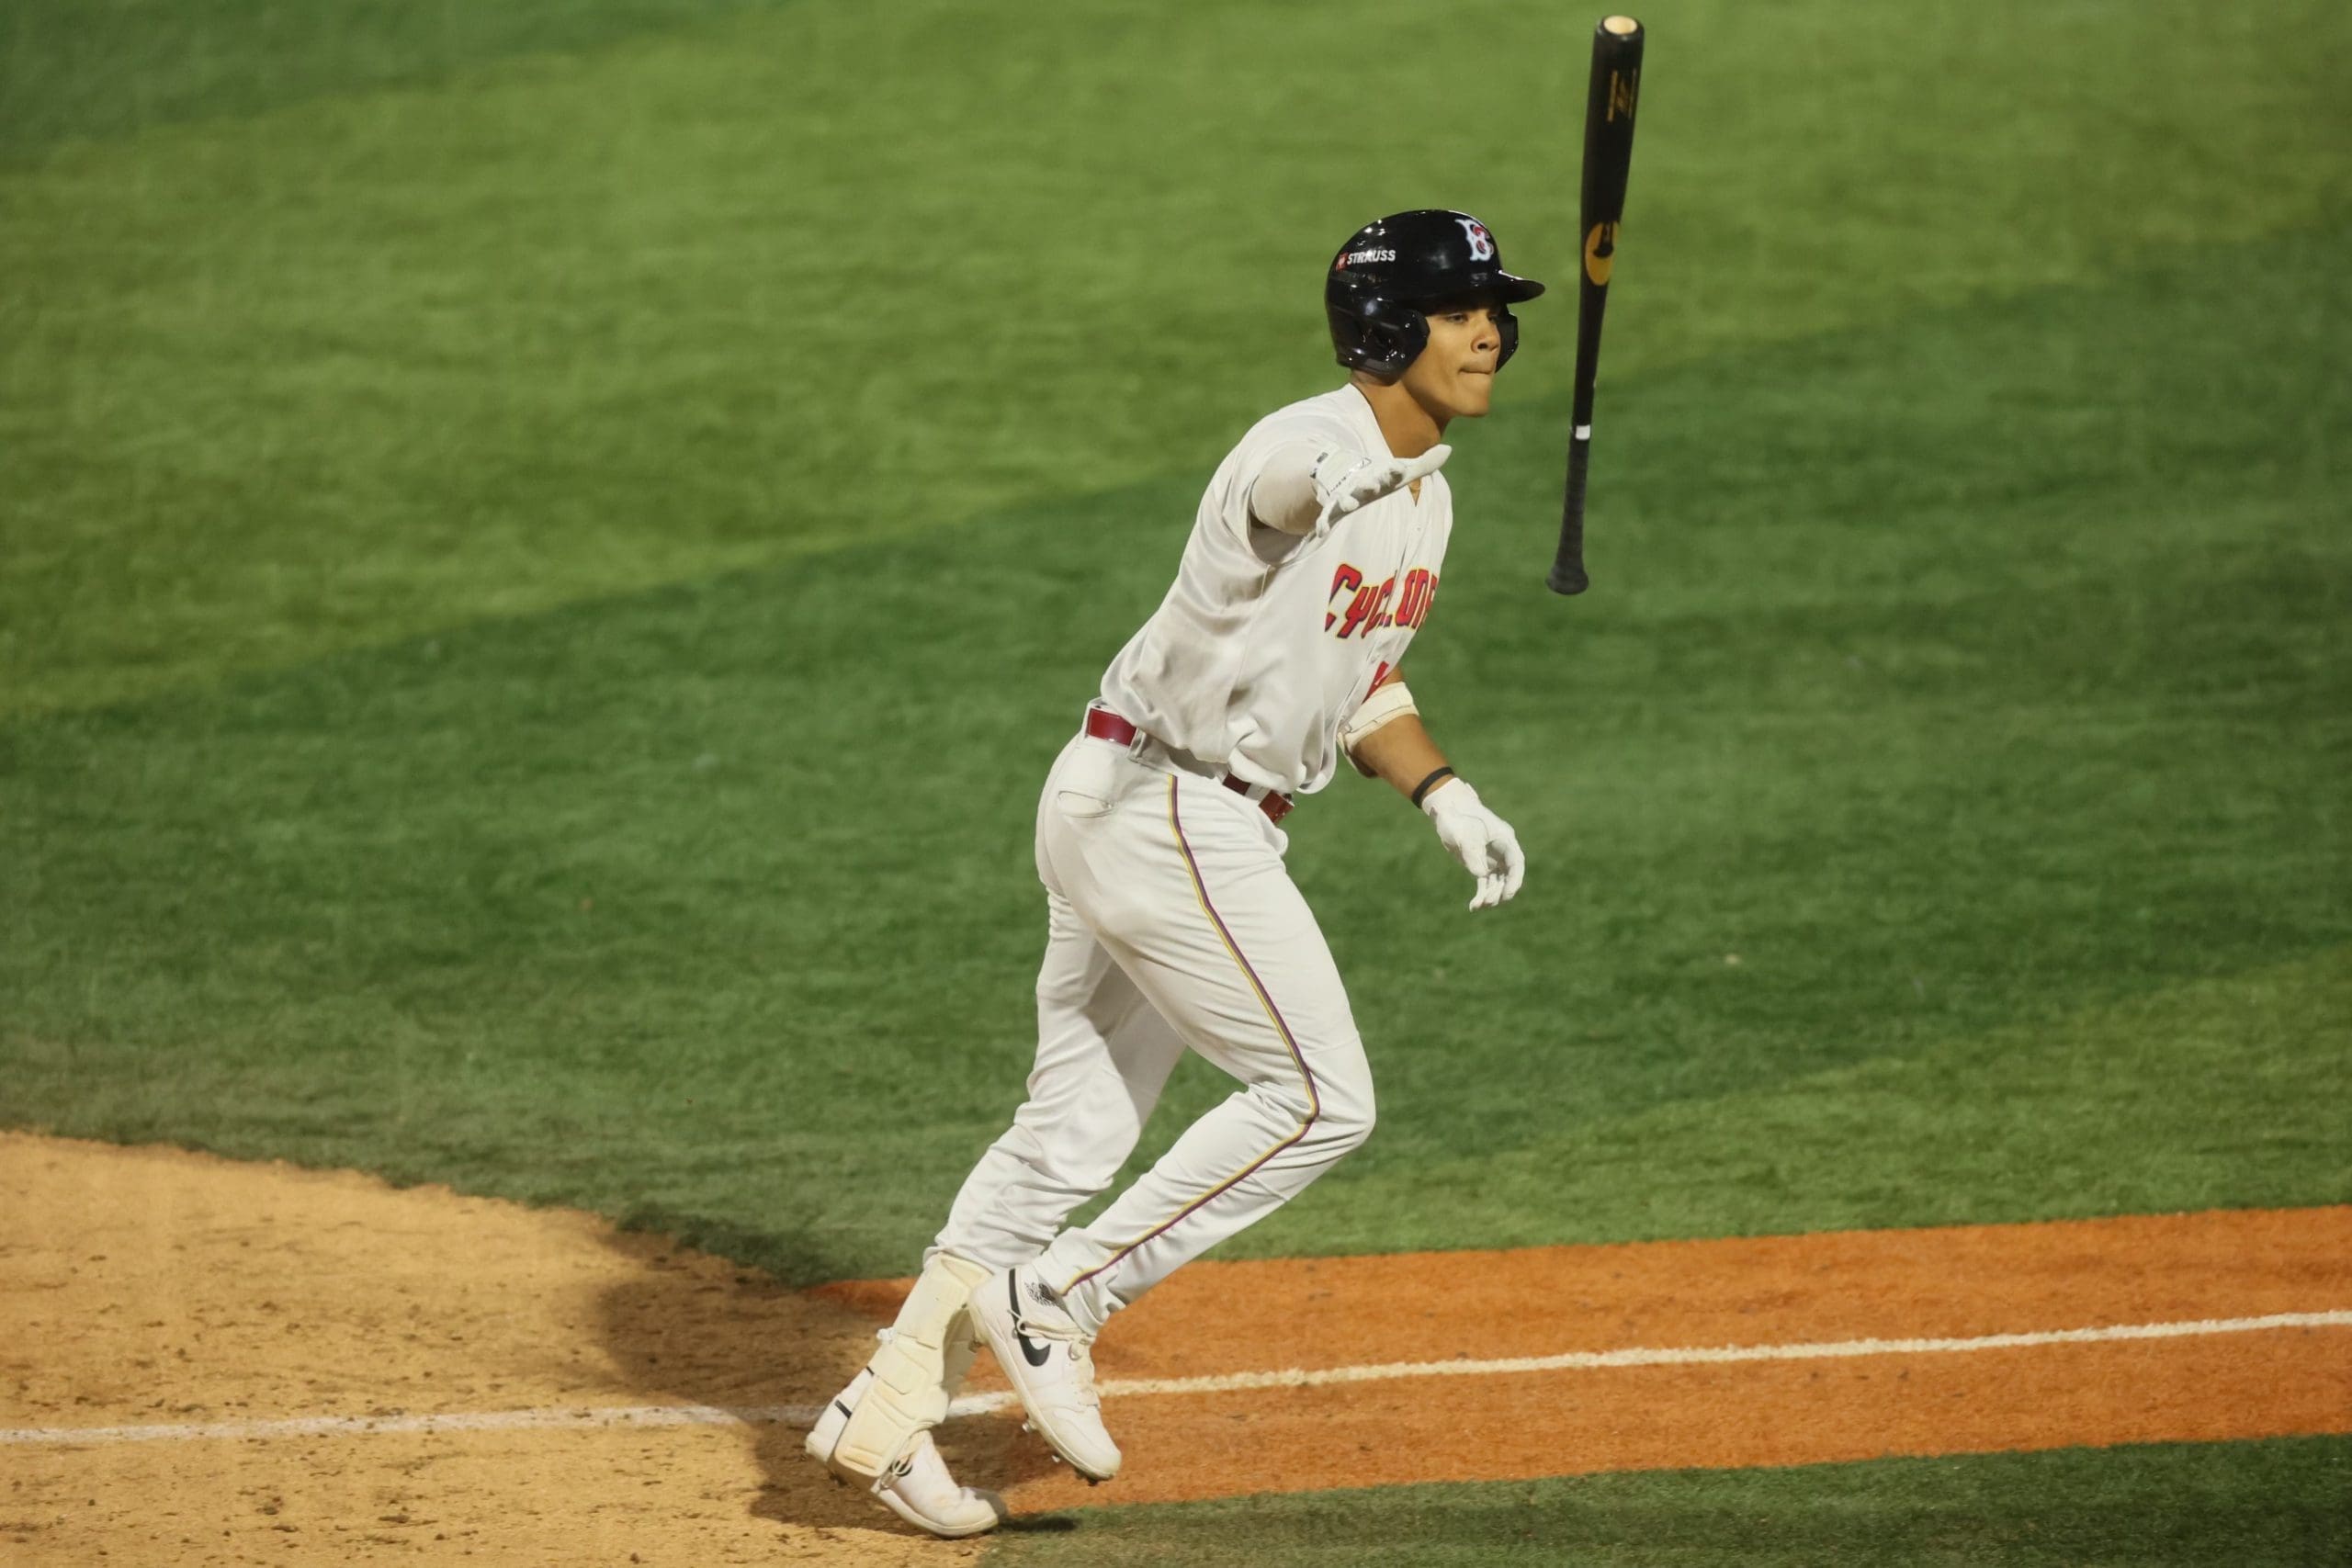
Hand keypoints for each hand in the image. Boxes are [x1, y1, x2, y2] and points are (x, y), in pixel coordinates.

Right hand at [1312, 444, 1449, 539]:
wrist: (1344, 471)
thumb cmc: (1379, 475)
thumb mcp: (1402, 472)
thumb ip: (1425, 464)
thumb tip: (1449, 448)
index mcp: (1381, 476)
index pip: (1390, 472)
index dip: (1394, 470)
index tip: (1399, 468)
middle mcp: (1362, 484)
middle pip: (1366, 484)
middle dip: (1368, 484)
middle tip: (1371, 484)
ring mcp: (1346, 494)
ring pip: (1344, 498)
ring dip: (1345, 500)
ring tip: (1346, 504)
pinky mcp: (1332, 506)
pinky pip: (1326, 515)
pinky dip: (1322, 522)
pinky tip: (1320, 532)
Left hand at [1422, 779, 1524, 910]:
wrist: (1447, 809)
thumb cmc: (1457, 818)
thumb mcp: (1463, 835)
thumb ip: (1472, 854)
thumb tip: (1480, 875)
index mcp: (1504, 839)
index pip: (1516, 862)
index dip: (1514, 880)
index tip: (1507, 895)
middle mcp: (1501, 850)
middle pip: (1508, 875)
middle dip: (1500, 891)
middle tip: (1488, 903)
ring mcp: (1492, 858)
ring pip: (1497, 882)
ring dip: (1490, 895)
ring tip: (1478, 906)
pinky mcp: (1480, 864)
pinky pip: (1485, 883)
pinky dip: (1481, 894)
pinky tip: (1473, 906)